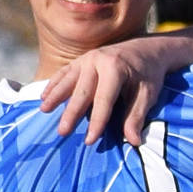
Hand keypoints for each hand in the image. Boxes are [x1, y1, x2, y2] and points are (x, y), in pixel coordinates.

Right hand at [37, 34, 179, 145]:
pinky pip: (64, 72)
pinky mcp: (81, 59)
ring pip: (68, 80)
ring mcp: (87, 58)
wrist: (147, 49)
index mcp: (116, 67)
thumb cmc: (148, 74)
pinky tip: (44, 97)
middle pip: (82, 91)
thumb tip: (133, 141)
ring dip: (55, 96)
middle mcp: (98, 60)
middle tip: (62, 132)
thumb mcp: (148, 94)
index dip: (97, 121)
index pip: (104, 100)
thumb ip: (137, 116)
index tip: (89, 141)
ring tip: (44, 111)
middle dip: (71, 113)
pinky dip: (53, 84)